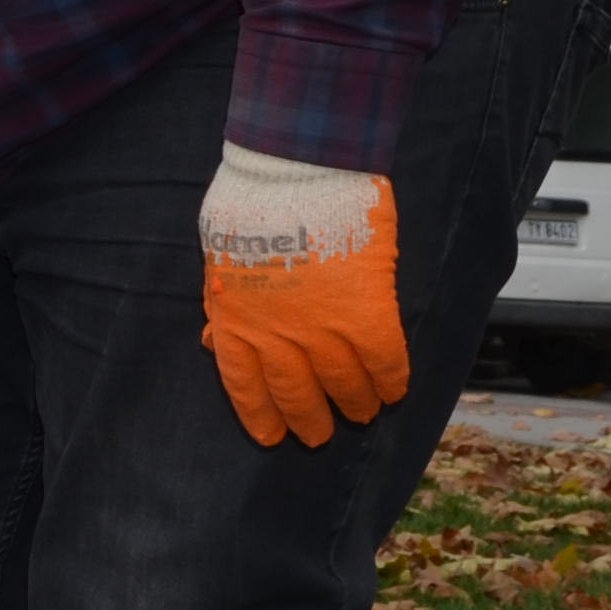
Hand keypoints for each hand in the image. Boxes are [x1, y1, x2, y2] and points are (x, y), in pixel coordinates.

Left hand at [196, 141, 406, 444]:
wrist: (292, 172)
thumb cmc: (251, 204)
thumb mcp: (219, 261)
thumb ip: (225, 305)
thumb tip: (216, 340)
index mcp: (235, 322)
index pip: (245, 387)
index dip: (262, 416)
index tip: (273, 437)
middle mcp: (275, 337)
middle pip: (296, 395)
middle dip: (309, 421)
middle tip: (319, 436)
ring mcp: (322, 329)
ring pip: (343, 385)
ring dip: (355, 405)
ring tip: (363, 414)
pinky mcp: (365, 313)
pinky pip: (384, 361)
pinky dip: (391, 380)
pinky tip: (395, 389)